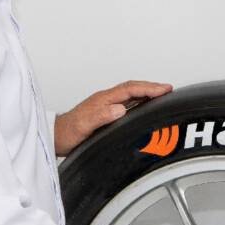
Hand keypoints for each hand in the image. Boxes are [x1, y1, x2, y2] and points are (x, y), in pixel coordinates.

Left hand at [54, 80, 171, 155]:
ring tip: (162, 94)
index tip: (164, 89)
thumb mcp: (83, 126)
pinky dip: (139, 100)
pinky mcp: (106, 113)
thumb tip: (120, 108)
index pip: (130, 89)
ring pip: (131, 94)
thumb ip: (101, 116)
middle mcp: (105, 100)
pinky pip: (127, 102)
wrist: (55, 137)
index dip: (148, 88)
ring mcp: (106, 105)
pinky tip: (144, 105)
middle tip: (169, 89)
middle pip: (133, 88)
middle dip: (152, 87)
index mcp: (103, 100)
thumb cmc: (67, 133)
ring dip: (147, 92)